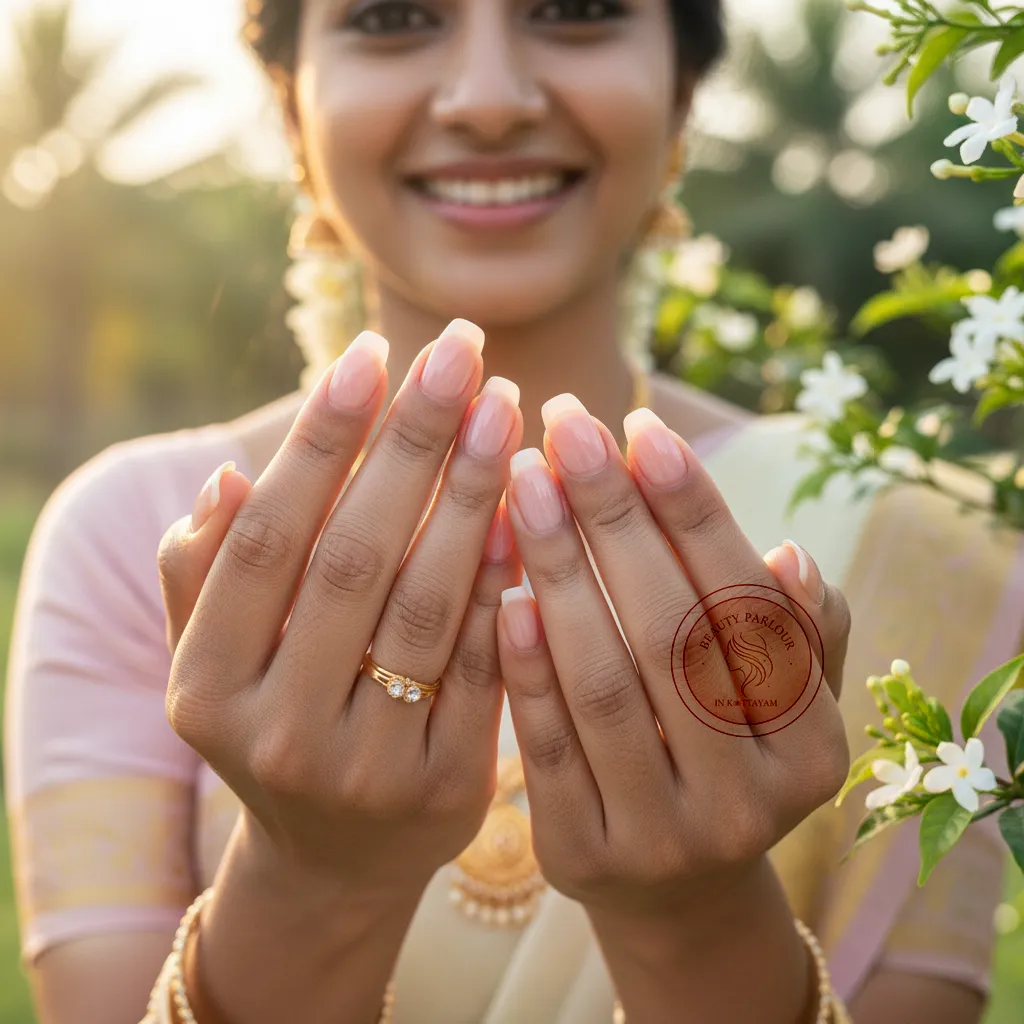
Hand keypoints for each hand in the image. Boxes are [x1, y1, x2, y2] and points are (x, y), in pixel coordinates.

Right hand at [157, 320, 523, 905]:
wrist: (334, 858)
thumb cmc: (273, 720)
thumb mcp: (213, 658)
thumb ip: (203, 572)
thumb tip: (232, 477)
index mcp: (207, 686)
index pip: (268, 539)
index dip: (321, 441)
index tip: (371, 353)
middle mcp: (281, 731)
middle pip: (354, 559)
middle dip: (412, 442)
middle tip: (461, 350)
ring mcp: (368, 768)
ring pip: (426, 605)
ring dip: (470, 494)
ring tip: (505, 405)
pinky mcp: (446, 788)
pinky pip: (486, 662)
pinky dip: (506, 577)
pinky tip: (530, 503)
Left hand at [496, 397, 850, 922]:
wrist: (674, 883)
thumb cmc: (725, 751)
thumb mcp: (785, 701)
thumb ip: (798, 631)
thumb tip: (785, 554)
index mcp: (812, 748)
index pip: (749, 606)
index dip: (693, 509)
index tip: (640, 423)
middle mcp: (748, 801)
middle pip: (671, 632)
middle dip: (614, 516)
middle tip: (565, 423)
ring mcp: (663, 836)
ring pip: (605, 682)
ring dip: (559, 570)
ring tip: (522, 480)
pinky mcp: (583, 855)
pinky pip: (547, 746)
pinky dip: (526, 663)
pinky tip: (501, 586)